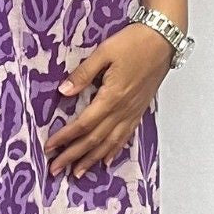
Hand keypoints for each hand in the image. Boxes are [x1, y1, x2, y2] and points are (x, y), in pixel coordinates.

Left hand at [44, 23, 172, 176]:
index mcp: (111, 97)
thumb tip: (63, 91)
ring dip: (92, 160)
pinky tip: (105, 160)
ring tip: (76, 173)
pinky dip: (114, 151)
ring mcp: (132, 112)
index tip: (49, 147)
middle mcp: (122, 110)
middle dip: (73, 156)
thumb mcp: (104, 52)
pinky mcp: (139, 111)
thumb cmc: (134, 42)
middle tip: (55, 169)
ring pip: (110, 143)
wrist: (164, 40)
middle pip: (94, 140)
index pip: (83, 124)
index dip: (65, 138)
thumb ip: (83, 74)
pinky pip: (125, 136)